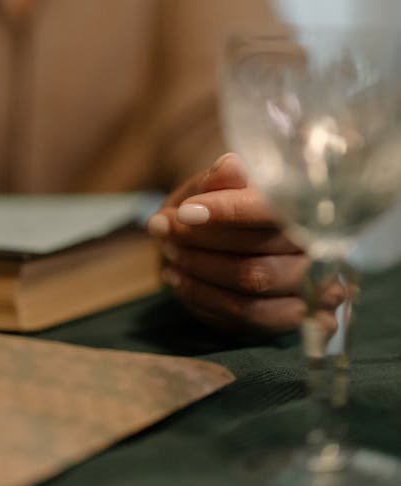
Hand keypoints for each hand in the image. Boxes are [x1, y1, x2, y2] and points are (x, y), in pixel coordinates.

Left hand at [147, 153, 343, 335]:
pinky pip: (247, 317)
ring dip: (201, 272)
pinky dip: (204, 298)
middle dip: (203, 246)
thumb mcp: (215, 185)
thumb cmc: (224, 206)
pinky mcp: (294, 319)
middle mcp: (322, 252)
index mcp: (310, 207)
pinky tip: (178, 280)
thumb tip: (229, 166)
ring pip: (252, 289)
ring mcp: (314, 293)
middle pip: (259, 260)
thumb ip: (223, 179)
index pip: (274, 212)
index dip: (229, 212)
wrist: (229, 236)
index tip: (184, 211)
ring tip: (169, 254)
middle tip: (164, 231)